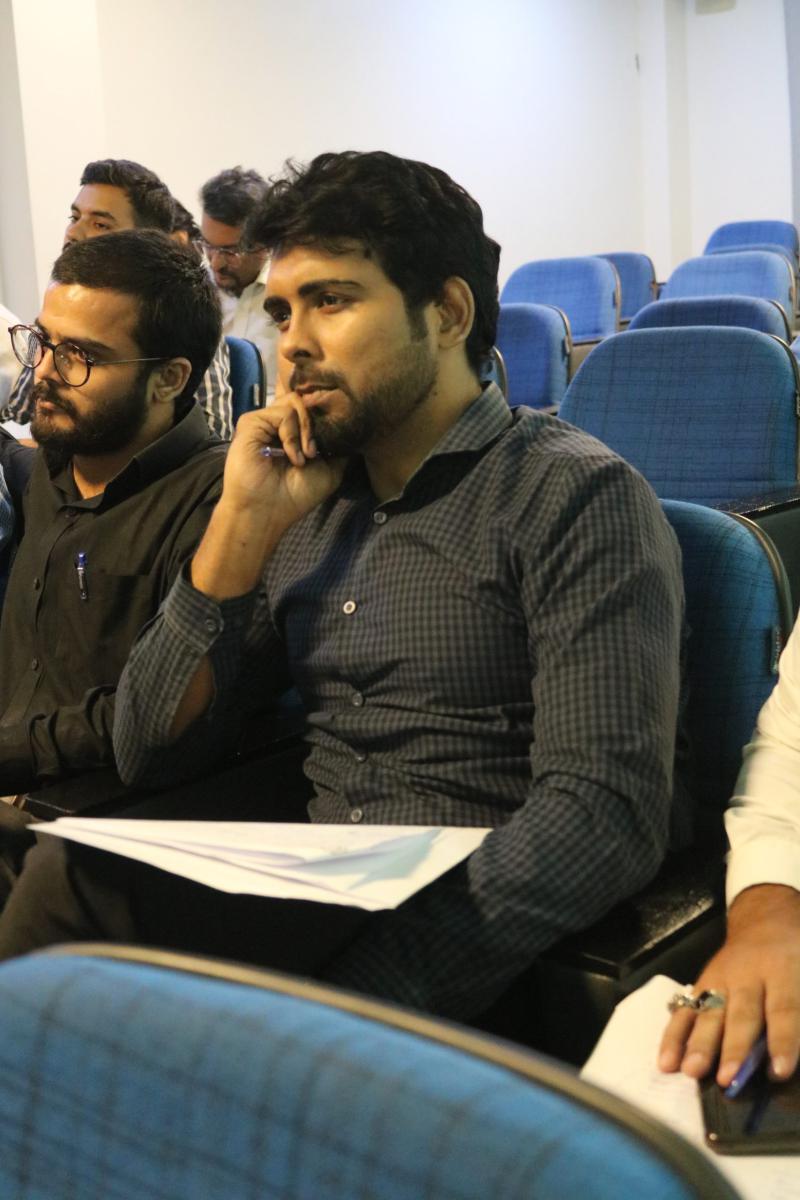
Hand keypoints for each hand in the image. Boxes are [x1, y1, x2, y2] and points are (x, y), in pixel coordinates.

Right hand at [191, 391, 345, 600]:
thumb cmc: (296, 495)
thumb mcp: (331, 470)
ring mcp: (265, 422)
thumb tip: (352, 425)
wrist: (267, 511)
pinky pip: (282, 413)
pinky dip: (293, 435)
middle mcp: (279, 424)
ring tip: (307, 456)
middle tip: (319, 451)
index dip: (328, 417)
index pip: (314, 408)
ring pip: (296, 402)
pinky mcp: (252, 422)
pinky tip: (293, 457)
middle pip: (306, 400)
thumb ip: (339, 446)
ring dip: (308, 430)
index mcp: (295, 432)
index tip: (336, 437)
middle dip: (319, 423)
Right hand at [658, 884, 799, 1084]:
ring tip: (690, 1071)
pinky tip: (667, 1060)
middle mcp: (748, 974)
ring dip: (698, 1043)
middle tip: (725, 1079)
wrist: (767, 918)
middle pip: (740, 1014)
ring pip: (709, 1011)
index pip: (783, 1009)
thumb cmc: (797, 950)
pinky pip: (685, 1008)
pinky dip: (673, 1035)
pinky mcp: (701, 982)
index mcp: (783, 970)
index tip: (777, 1072)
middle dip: (732, 1048)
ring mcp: (720, 977)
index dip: (782, 1041)